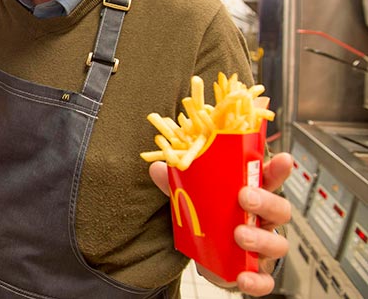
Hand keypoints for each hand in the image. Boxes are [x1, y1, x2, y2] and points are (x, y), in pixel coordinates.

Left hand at [148, 152, 293, 296]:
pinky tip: (243, 277)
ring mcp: (263, 248)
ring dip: (260, 239)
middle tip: (245, 197)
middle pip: (279, 209)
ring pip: (277, 244)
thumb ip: (178, 185)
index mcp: (252, 197)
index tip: (283, 159)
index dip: (277, 169)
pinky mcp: (256, 273)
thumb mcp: (195, 199)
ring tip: (239, 235)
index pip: (269, 179)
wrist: (207, 257)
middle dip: (266, 201)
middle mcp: (262, 221)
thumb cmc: (210, 220)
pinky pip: (265, 280)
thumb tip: (158, 169)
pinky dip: (256, 281)